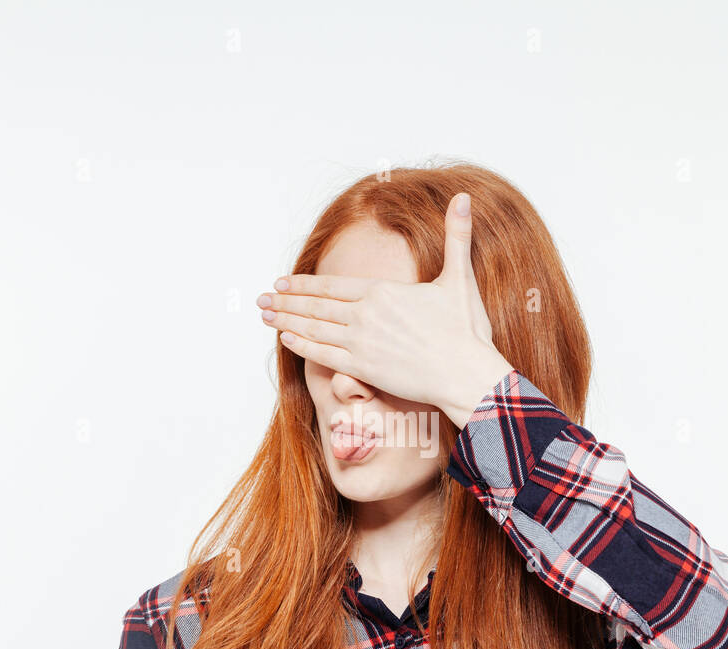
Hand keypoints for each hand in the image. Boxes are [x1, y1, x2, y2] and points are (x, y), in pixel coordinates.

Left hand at [256, 192, 513, 428]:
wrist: (466, 373)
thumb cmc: (466, 330)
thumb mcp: (460, 277)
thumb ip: (457, 236)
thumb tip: (464, 196)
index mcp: (382, 292)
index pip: (331, 285)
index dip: (303, 284)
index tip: (282, 282)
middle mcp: (365, 315)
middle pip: (316, 306)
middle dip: (285, 301)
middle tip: (261, 298)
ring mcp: (361, 343)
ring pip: (314, 329)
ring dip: (287, 321)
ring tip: (265, 315)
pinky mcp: (363, 369)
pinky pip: (323, 356)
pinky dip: (302, 346)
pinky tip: (286, 340)